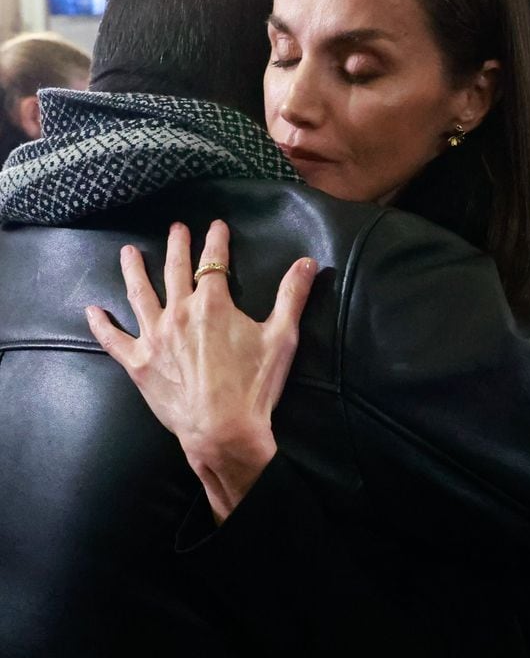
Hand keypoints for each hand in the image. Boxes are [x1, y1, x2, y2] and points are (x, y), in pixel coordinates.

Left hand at [86, 220, 316, 523]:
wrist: (223, 430)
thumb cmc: (254, 385)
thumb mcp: (282, 337)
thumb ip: (293, 295)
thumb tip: (308, 262)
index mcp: (212, 304)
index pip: (213, 262)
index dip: (216, 241)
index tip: (216, 226)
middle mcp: (178, 313)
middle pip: (173, 270)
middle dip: (176, 246)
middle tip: (176, 229)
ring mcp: (153, 338)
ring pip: (139, 294)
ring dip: (133, 270)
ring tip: (129, 252)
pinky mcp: (138, 363)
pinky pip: (113, 339)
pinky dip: (101, 324)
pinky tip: (92, 310)